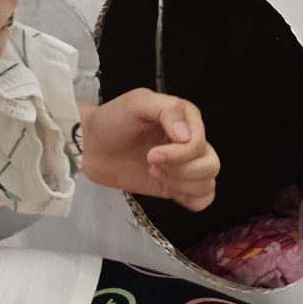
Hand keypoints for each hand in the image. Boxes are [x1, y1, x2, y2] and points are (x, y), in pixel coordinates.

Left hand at [80, 90, 218, 211]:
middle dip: (180, 170)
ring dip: (180, 183)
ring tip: (154, 173)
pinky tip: (170, 191)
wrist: (91, 146)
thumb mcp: (137, 103)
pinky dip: (191, 200)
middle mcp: (193, 141)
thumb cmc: (113, 120)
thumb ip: (167, 110)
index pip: (200, 144)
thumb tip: (187, 137)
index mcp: (188, 118)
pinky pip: (203, 199)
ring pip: (207, 183)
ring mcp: (186, 166)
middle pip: (210, 165)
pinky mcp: (178, 186)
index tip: (151, 154)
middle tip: (151, 163)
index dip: (179, 154)